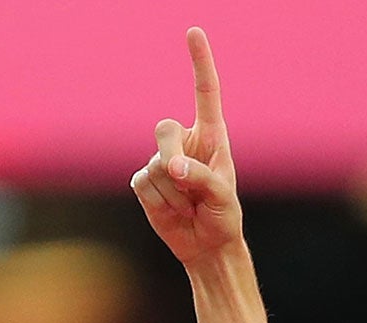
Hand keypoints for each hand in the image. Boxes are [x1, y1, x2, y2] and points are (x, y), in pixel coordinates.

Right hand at [131, 27, 242, 265]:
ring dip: (173, 193)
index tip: (194, 32)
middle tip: (185, 181)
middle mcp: (184, 142)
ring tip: (189, 206)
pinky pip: (143, 185)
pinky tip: (174, 211)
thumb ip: (199, 176)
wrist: (206, 246)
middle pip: (164, 130)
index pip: (205, 93)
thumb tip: (170, 167)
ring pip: (155, 165)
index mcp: (211, 136)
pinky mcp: (144, 181)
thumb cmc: (222, 216)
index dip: (200, 62)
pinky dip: (160, 203)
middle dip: (171, 156)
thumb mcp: (222, 196)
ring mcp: (160, 160)